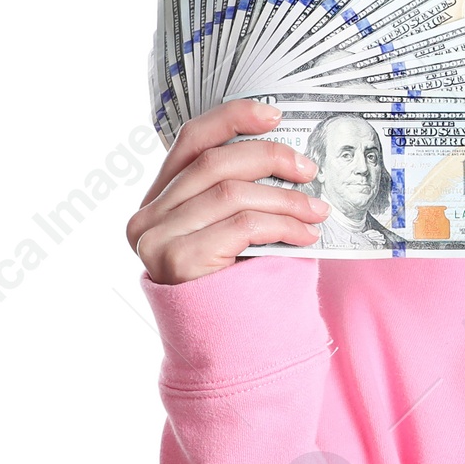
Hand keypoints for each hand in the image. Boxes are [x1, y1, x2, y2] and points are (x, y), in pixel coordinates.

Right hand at [127, 100, 330, 283]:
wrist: (226, 349)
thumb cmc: (235, 285)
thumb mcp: (233, 230)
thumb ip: (242, 193)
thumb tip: (291, 157)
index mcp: (158, 199)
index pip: (191, 140)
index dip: (233, 118)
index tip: (275, 114)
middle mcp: (147, 217)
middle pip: (214, 163)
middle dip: (270, 159)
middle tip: (308, 170)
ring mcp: (156, 240)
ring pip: (231, 194)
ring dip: (284, 199)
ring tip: (317, 211)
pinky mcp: (177, 262)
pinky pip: (240, 226)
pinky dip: (281, 225)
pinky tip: (306, 236)